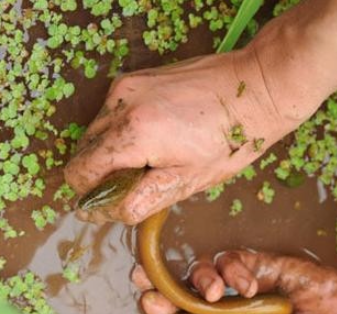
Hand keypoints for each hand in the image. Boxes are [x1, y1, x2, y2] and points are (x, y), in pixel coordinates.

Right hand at [64, 49, 307, 224]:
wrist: (256, 88)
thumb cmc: (231, 140)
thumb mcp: (187, 181)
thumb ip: (139, 200)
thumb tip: (101, 213)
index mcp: (133, 134)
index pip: (80, 173)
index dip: (92, 196)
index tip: (115, 203)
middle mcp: (120, 104)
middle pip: (83, 152)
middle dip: (102, 174)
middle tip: (142, 182)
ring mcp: (126, 86)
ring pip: (95, 132)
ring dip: (112, 153)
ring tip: (153, 159)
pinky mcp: (135, 77)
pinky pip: (111, 112)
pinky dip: (122, 131)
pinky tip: (156, 137)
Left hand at [132, 250, 336, 313]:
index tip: (146, 305)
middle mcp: (228, 311)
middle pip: (182, 292)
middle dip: (160, 285)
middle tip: (141, 279)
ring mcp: (244, 285)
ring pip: (202, 271)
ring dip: (200, 279)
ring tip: (216, 293)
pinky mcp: (262, 263)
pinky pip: (232, 259)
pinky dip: (235, 269)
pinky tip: (251, 284)